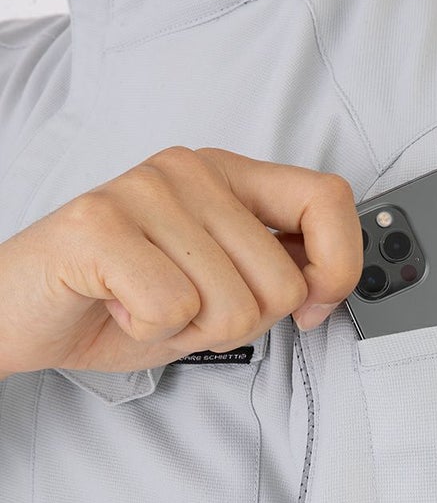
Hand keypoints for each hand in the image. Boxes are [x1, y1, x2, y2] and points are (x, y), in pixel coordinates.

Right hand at [0, 146, 361, 375]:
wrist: (27, 313)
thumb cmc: (127, 300)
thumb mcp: (221, 288)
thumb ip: (275, 273)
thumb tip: (329, 285)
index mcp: (229, 178)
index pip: (328, 200)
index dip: (339, 267)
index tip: (313, 307)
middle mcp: (191, 171)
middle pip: (283, 284)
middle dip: (239, 323)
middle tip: (185, 308)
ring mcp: (144, 191)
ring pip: (233, 306)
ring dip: (192, 331)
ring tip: (147, 304)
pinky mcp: (99, 224)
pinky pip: (174, 309)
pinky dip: (149, 331)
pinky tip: (118, 306)